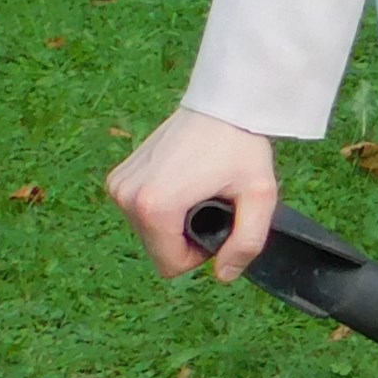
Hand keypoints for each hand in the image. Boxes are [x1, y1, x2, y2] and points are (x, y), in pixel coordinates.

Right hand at [109, 108, 279, 278]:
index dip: (200, 254)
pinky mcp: (118, 176)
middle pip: (157, 249)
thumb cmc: (243, 145)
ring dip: (174, 220)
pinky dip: (162, 205)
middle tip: (211, 198)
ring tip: (198, 186)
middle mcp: (126, 197)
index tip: (218, 218)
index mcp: (154, 207)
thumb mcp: (260, 195)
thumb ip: (248, 242)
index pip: (170, 266)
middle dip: (186, 236)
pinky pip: (140, 211)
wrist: (224, 103)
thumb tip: (224, 275)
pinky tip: (183, 179)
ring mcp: (118, 185)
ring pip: (148, 232)